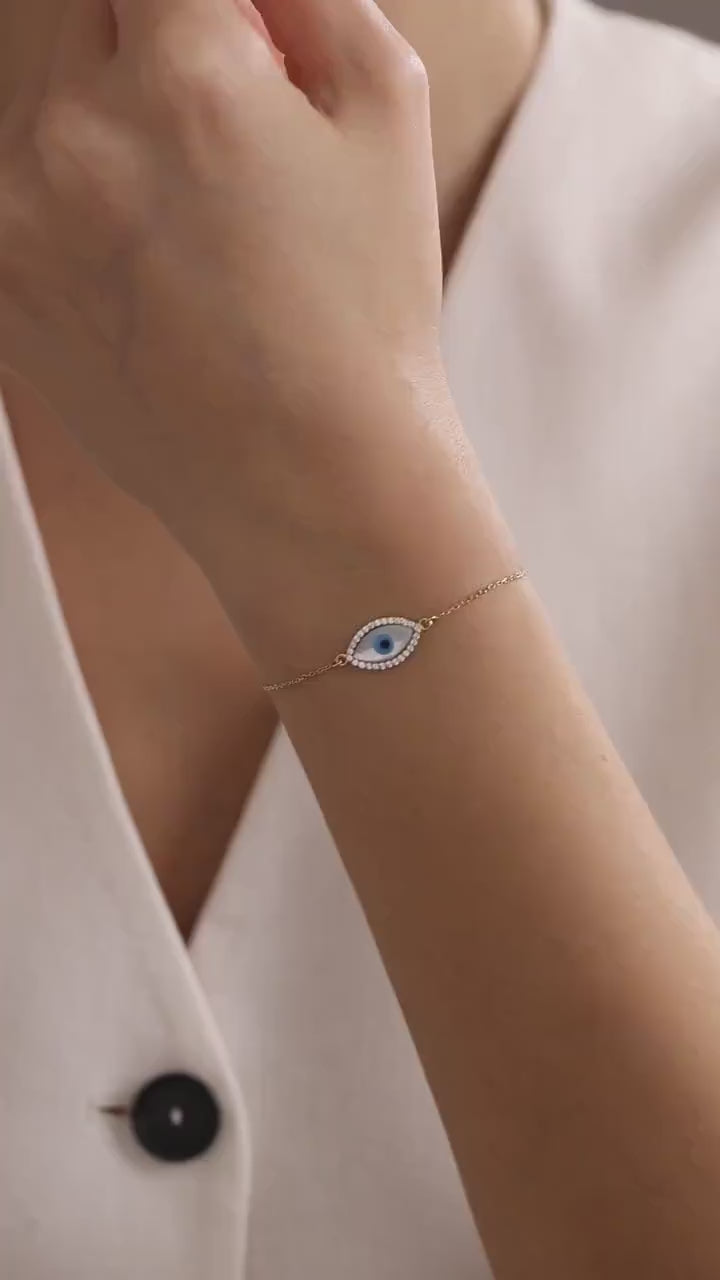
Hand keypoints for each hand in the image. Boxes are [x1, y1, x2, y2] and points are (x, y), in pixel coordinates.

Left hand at [0, 0, 448, 547]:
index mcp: (184, 73)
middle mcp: (78, 132)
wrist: (311, 479)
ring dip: (108, 137)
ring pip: (50, 113)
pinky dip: (72, 214)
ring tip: (191, 235)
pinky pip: (22, 202)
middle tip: (229, 153)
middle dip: (156, 58)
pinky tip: (148, 278)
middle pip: (94, 19)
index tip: (237, 53)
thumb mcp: (388, 113)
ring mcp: (21, 218)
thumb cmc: (363, 315)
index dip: (210, 13)